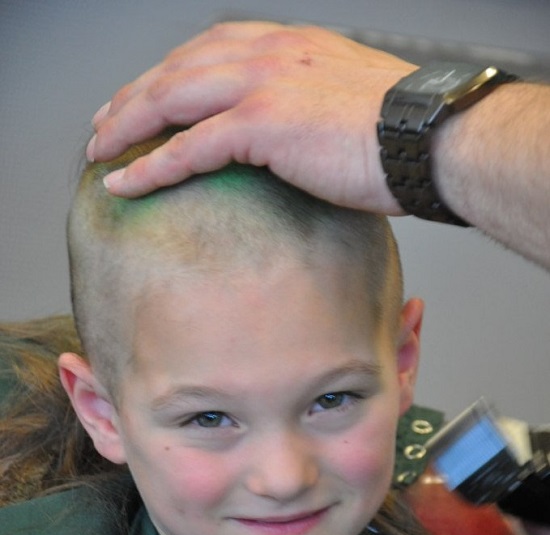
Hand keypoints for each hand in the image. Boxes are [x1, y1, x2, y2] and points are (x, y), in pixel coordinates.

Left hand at [88, 20, 413, 210]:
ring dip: (127, 126)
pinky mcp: (262, 123)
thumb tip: (300, 142)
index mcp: (291, 46)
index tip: (146, 96)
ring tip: (99, 152)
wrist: (433, 140)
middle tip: (104, 124)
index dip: (170, 73)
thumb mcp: (351, 107)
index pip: (211, 50)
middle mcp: (271, 53)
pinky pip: (189, 146)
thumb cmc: (404, 137)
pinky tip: (124, 183)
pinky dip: (151, 166)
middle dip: (133, 97)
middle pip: (178, 68)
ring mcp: (264, 84)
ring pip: (171, 99)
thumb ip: (312, 111)